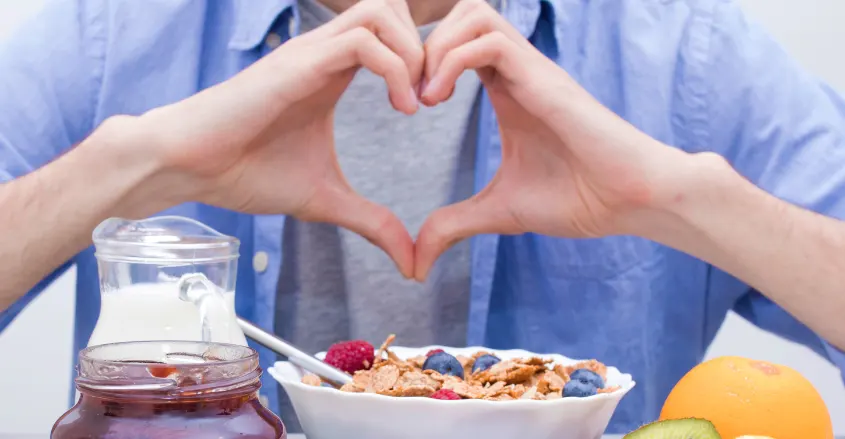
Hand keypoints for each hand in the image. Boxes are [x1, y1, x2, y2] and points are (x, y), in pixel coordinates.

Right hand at [133, 0, 423, 276]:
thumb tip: (411, 263)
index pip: (391, 31)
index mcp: (333, 72)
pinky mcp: (297, 65)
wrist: (187, 166)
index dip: (425, 60)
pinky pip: (362, 42)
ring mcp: (310, 54)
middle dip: (427, 45)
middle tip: (433, 96)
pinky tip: (402, 109)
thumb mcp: (325, 200)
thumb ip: (373, 223)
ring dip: (413, 51)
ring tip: (417, 102)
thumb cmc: (245, 172)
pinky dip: (395, 69)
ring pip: (380, 9)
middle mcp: (325, 53)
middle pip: (391, 5)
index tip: (433, 106)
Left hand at [413, 0, 686, 279]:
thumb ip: (455, 225)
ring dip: (436, 47)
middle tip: (410, 92)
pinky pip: (489, 41)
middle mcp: (517, 70)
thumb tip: (416, 260)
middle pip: (463, 11)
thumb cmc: (579, 198)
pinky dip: (451, 61)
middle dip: (423, 42)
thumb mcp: (499, 212)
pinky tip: (437, 101)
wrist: (632, 201)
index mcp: (506, 89)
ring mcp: (532, 70)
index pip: (458, 40)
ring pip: (474, 12)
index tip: (408, 105)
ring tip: (424, 97)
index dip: (423, 60)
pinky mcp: (545, 80)